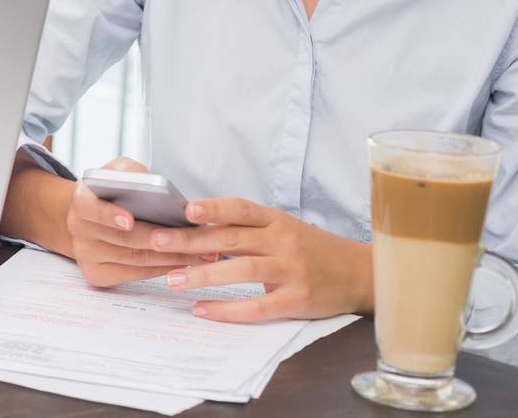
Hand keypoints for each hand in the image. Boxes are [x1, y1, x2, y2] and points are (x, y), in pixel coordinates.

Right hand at [64, 157, 214, 287]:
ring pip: (134, 260)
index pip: (90, 207)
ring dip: (171, 258)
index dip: (108, 214)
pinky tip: (183, 263)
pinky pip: (134, 275)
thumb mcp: (116, 172)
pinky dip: (161, 270)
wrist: (88, 219)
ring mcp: (86, 256)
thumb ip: (130, 171)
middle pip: (123, 239)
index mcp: (80, 200)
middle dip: (162, 240)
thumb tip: (148, 181)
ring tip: (201, 252)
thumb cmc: (110, 192)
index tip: (129, 219)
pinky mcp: (97, 275)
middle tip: (195, 240)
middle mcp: (79, 230)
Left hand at [152, 197, 372, 321]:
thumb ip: (246, 229)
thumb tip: (194, 227)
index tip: (185, 210)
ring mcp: (292, 271)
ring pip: (242, 269)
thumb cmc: (311, 249)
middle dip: (191, 240)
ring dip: (205, 274)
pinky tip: (203, 310)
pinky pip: (259, 306)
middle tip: (157, 242)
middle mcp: (283, 241)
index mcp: (276, 220)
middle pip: (232, 237)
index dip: (214, 207)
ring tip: (173, 279)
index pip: (241, 209)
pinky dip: (229, 309)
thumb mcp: (282, 229)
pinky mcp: (299, 300)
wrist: (360, 274)